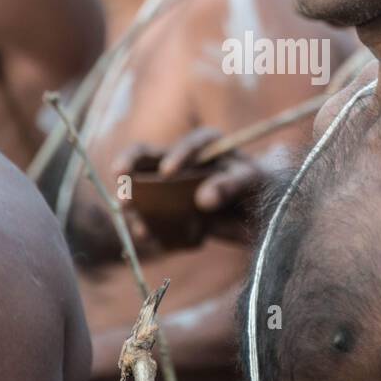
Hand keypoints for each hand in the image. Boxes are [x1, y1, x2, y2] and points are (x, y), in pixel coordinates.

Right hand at [114, 129, 272, 245]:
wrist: (260, 212)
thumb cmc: (259, 187)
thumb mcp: (252, 183)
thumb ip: (230, 186)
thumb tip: (203, 199)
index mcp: (206, 145)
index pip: (190, 145)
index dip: (177, 156)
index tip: (168, 172)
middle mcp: (182, 160)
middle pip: (148, 156)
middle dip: (130, 164)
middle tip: (119, 177)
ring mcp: (171, 185)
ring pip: (143, 187)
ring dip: (134, 201)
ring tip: (130, 214)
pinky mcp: (169, 209)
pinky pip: (152, 216)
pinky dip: (148, 225)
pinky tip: (148, 236)